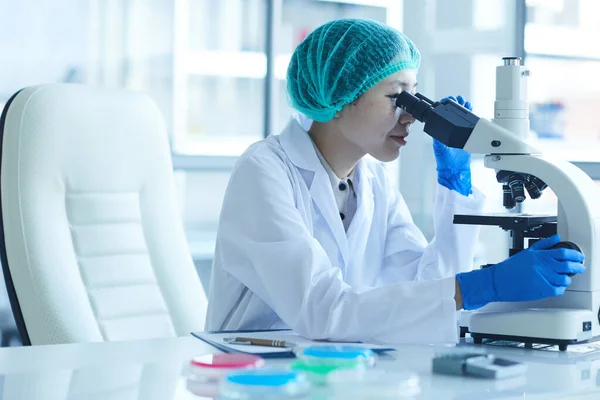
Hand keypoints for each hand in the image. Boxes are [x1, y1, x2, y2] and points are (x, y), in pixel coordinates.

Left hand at [433, 95, 472, 195]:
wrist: (456, 171)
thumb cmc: (445, 162)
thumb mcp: (440, 149)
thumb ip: (438, 140)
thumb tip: (436, 129)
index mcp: (440, 132)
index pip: (441, 114)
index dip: (445, 105)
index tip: (450, 101)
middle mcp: (449, 130)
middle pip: (451, 113)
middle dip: (455, 104)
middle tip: (459, 99)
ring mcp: (458, 132)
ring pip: (460, 116)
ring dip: (463, 108)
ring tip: (465, 102)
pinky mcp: (467, 136)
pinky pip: (468, 123)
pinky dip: (470, 115)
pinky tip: (471, 110)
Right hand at [456, 235, 585, 309]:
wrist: (497, 281)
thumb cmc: (509, 269)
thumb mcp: (526, 252)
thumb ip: (543, 245)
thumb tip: (556, 238)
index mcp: (539, 256)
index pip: (563, 253)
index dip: (575, 255)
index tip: (578, 257)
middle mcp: (542, 266)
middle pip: (568, 265)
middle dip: (577, 267)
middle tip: (579, 268)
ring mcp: (542, 278)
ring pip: (564, 279)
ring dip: (567, 279)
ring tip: (564, 278)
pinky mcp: (541, 290)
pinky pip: (558, 290)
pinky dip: (559, 289)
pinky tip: (555, 286)